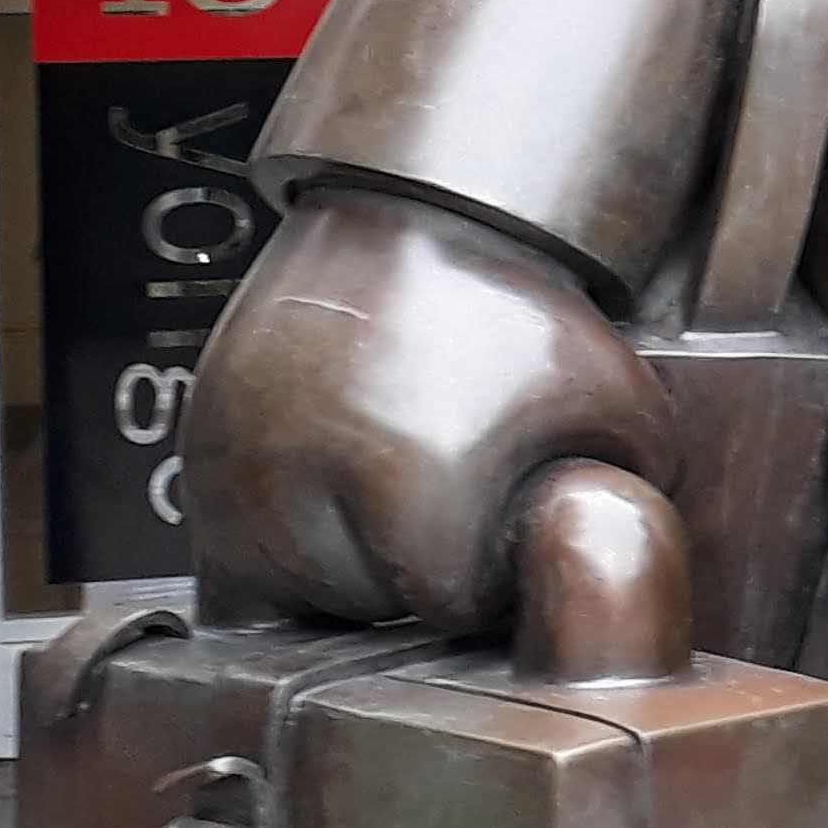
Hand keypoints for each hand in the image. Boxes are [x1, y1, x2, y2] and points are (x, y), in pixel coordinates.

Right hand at [186, 188, 681, 634]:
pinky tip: (341, 499)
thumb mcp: (618, 406)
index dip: (490, 573)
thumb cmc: (513, 310)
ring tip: (396, 479)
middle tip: (450, 488)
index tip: (500, 518)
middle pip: (367, 608)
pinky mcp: (197, 457)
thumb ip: (630, 506)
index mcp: (407, 484)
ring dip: (346, 567)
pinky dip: (286, 548)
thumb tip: (611, 578)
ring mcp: (233, 472)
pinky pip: (236, 564)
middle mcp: (298, 487)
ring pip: (293, 596)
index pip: (448, 608)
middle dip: (415, 573)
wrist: (406, 219)